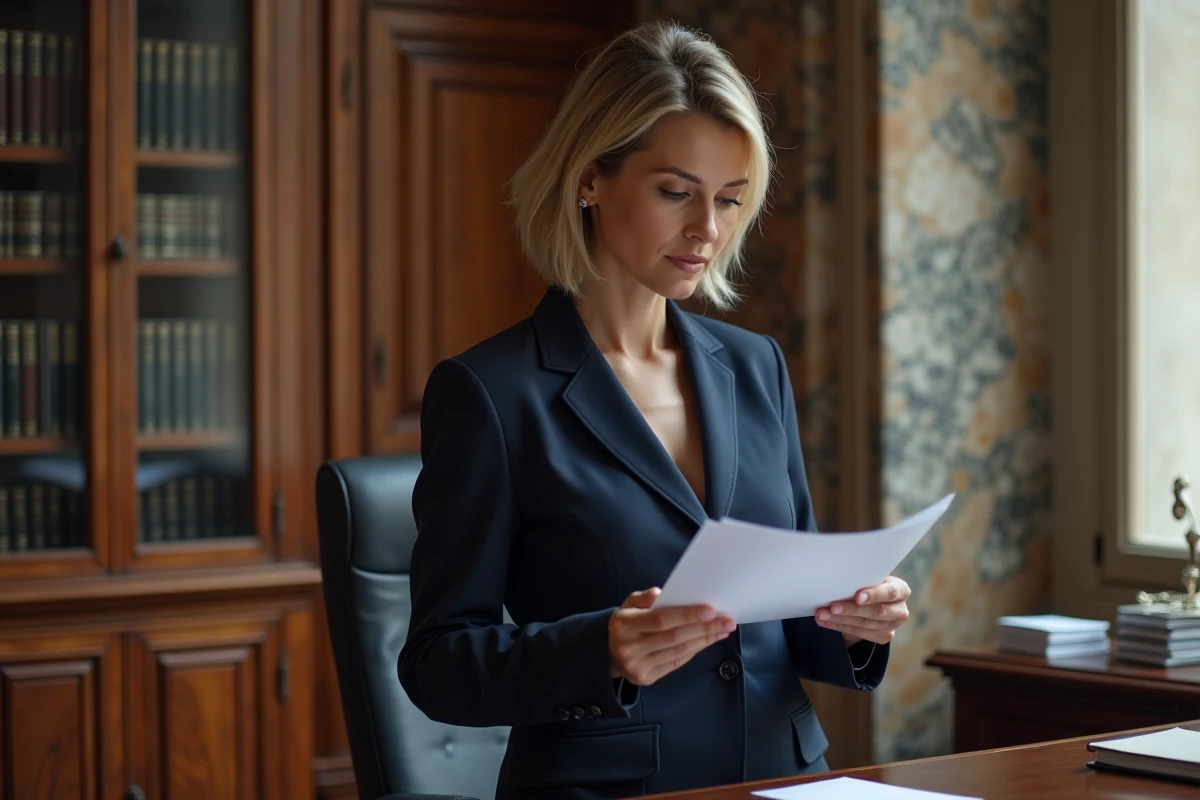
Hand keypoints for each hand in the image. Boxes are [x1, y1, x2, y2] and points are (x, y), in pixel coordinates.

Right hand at [608, 587, 735, 685]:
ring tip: (722, 630)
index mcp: (624, 625)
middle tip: (726, 621)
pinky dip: (695, 651)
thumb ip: (644, 597)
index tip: (711, 611)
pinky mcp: (645, 678)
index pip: (661, 620)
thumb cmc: (626, 624)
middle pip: (674, 637)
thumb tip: (662, 594)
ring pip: (678, 652)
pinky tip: (707, 641)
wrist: (609, 652)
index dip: (687, 615)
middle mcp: (629, 648)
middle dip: (704, 628)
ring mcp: (637, 666)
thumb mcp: (629, 604)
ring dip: (704, 640)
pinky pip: (676, 663)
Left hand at [815, 575, 910, 645]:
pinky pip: (859, 632)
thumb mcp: (872, 578)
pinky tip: (826, 621)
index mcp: (901, 590)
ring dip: (840, 619)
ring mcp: (892, 626)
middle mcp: (900, 610)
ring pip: (864, 624)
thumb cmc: (870, 584)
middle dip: (852, 609)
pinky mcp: (882, 636)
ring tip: (822, 614)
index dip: (874, 595)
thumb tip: (840, 575)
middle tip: (832, 607)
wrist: (875, 602)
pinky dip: (839, 626)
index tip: (857, 596)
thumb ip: (864, 579)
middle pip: (876, 612)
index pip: (889, 592)